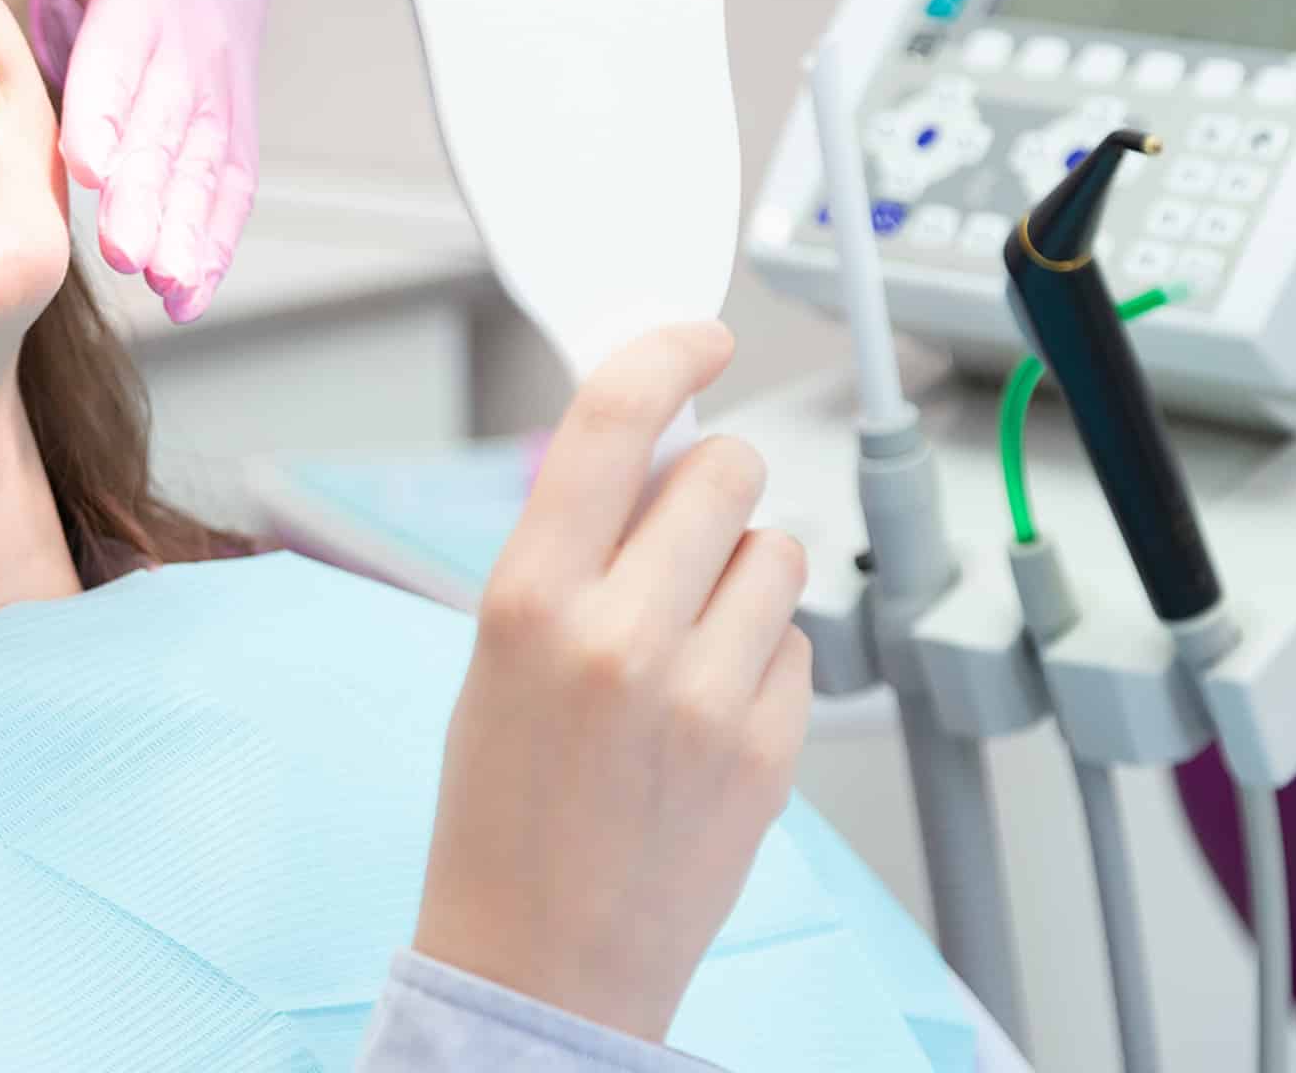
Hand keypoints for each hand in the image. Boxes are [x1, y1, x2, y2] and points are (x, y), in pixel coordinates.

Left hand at [20, 0, 264, 323]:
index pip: (124, 56)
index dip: (108, 108)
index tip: (87, 164)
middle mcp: (192, 52)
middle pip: (168, 127)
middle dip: (147, 192)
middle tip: (120, 250)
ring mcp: (220, 98)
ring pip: (203, 169)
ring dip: (185, 231)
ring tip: (161, 284)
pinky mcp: (233, 136)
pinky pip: (230, 193)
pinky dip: (214, 248)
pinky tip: (185, 300)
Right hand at [411, 322, 811, 1042]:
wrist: (538, 959)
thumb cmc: (500, 805)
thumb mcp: (495, 652)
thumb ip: (569, 548)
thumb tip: (653, 447)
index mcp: (526, 599)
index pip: (612, 423)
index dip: (665, 354)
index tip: (701, 336)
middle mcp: (619, 634)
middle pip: (723, 470)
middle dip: (711, 481)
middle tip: (681, 533)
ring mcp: (705, 694)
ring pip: (777, 549)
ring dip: (743, 570)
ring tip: (690, 640)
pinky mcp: (770, 748)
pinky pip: (799, 641)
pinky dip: (764, 657)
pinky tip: (711, 710)